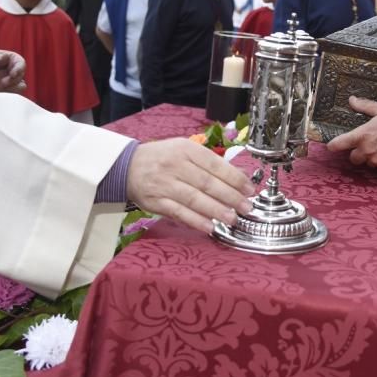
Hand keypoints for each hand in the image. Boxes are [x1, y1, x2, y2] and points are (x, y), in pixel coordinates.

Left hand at [0, 49, 26, 93]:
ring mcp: (12, 81)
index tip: (12, 74)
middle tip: (2, 82)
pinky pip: (12, 94)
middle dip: (13, 81)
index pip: (21, 64)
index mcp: (13, 60)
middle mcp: (15, 70)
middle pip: (20, 77)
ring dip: (11, 88)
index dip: (19, 69)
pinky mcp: (7, 89)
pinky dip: (6, 93)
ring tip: (0, 86)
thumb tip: (5, 58)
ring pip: (20, 87)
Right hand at [126, 138, 255, 232]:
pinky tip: (210, 227)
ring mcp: (164, 184)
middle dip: (230, 196)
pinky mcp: (156, 201)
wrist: (127, 166)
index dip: (235, 178)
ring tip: (232, 219)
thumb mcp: (184, 150)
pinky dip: (195, 221)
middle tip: (246, 206)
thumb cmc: (162, 158)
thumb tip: (238, 177)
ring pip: (195, 199)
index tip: (249, 188)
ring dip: (216, 211)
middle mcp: (175, 165)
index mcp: (186, 149)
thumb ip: (208, 162)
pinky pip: (179, 213)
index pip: (215, 164)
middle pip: (207, 183)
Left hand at [326, 96, 376, 171]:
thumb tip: (352, 100)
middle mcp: (366, 151)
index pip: (339, 144)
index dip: (333, 145)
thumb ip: (365, 106)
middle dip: (356, 153)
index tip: (332, 145)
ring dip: (370, 157)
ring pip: (368, 162)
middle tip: (365, 144)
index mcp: (362, 136)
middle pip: (353, 158)